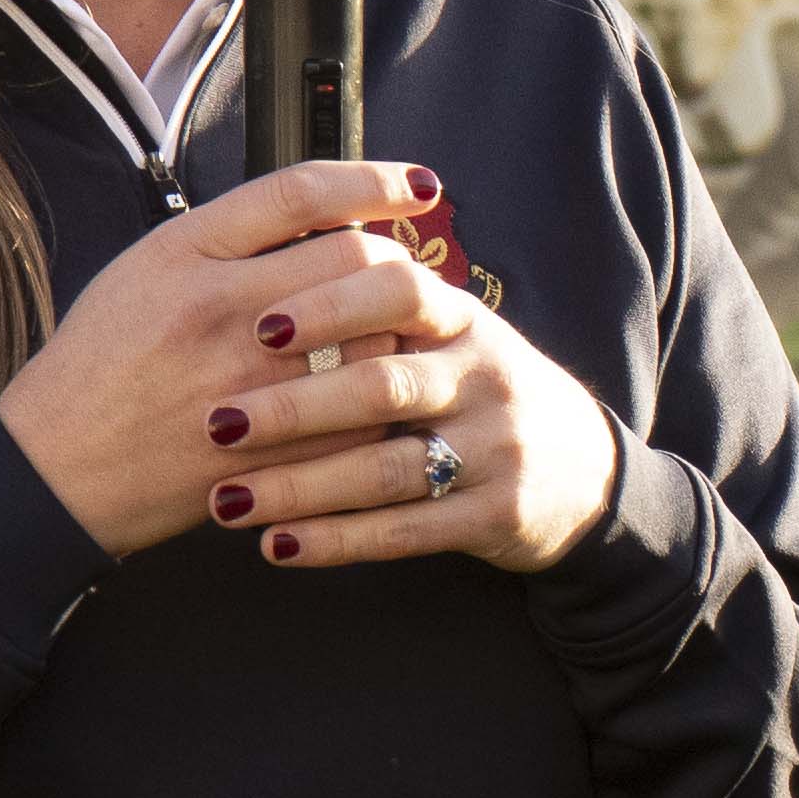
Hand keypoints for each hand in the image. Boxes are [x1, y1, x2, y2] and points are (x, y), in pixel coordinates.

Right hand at [0, 160, 458, 555]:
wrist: (59, 469)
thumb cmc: (100, 364)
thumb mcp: (142, 269)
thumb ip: (227, 236)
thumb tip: (325, 211)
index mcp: (184, 254)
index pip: (302, 193)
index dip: (374, 179)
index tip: (419, 184)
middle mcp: (219, 311)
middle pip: (353, 260)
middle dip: (392, 264)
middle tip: (398, 276)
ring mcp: (249, 385)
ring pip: (372, 336)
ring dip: (394, 331)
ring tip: (386, 335)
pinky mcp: (271, 451)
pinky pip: (365, 415)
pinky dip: (380, 400)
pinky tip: (371, 397)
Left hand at [199, 267, 626, 580]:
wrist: (582, 469)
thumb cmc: (477, 389)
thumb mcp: (450, 331)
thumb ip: (380, 300)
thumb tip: (277, 251)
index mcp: (462, 319)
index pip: (400, 289)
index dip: (330, 305)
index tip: (259, 325)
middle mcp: (484, 376)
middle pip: (383, 385)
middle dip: (293, 408)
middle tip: (217, 423)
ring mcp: (497, 448)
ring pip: (387, 468)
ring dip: (300, 487)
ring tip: (227, 501)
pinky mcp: (497, 514)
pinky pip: (407, 531)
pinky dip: (336, 541)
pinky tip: (277, 546)